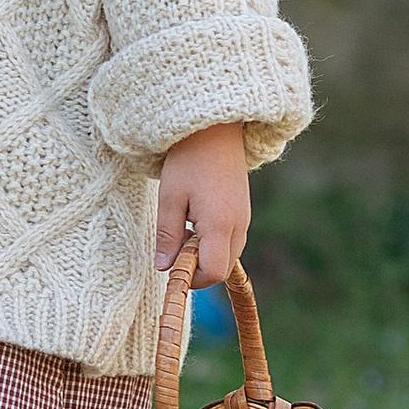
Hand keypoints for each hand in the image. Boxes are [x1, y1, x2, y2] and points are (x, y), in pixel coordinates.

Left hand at [155, 122, 252, 280]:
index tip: (172, 266)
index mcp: (219, 225)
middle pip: (223, 267)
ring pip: (229, 255)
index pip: (214, 272)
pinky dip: (214, 241)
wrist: (214, 130)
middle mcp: (239, 225)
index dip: (193, 278)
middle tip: (175, 245)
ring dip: (206, 254)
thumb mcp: (169, 198)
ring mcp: (245, 218)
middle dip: (199, 268)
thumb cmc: (188, 161)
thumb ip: (168, 236)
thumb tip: (164, 267)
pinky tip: (196, 219)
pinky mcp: (244, 211)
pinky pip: (232, 240)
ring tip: (184, 228)